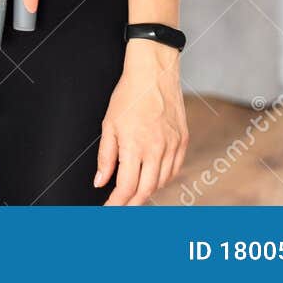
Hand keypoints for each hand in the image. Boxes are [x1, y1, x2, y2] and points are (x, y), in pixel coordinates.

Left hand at [95, 41, 187, 204]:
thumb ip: (106, 156)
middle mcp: (157, 150)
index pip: (126, 187)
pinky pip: (174, 169)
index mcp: (135, 146)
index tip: (109, 209)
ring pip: (161, 182)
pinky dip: (163, 179)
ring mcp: (173, 146)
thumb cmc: (129, 95)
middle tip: (120, 207)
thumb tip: (100, 181)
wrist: (154, 73)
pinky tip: (153, 178)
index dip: (117, 203)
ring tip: (134, 194)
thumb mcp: (109, 124)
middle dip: (132, 204)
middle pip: (146, 190)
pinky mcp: (183, 141)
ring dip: (147, 192)